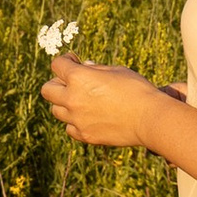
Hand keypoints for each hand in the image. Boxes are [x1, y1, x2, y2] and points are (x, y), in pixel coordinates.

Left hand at [40, 53, 160, 149]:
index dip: (65, 61)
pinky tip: (88, 117)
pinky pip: (70, 128)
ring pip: (56, 111)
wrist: (149, 118)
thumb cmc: (136, 89)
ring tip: (81, 101)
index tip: (73, 61)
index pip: (57, 65)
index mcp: (78, 78)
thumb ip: (96, 69)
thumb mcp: (117, 70)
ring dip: (64, 104)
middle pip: (47, 90)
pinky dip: (75, 122)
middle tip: (71, 82)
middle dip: (57, 83)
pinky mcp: (85, 135)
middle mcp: (72, 99)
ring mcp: (77, 119)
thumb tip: (83, 66)